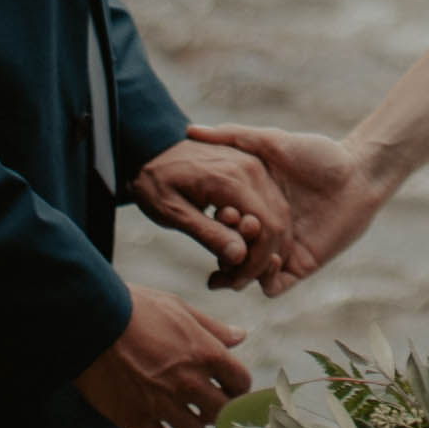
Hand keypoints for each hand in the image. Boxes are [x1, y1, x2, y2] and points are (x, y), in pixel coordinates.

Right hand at [81, 287, 253, 427]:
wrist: (89, 321)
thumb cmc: (133, 308)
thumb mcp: (177, 307)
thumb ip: (211, 327)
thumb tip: (240, 336)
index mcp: (204, 353)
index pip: (240, 383)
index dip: (236, 386)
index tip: (227, 387)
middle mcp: (189, 382)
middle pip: (223, 413)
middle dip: (217, 409)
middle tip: (204, 405)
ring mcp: (162, 404)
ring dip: (190, 425)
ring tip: (177, 413)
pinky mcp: (135, 419)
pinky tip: (155, 424)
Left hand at [134, 134, 298, 290]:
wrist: (149, 146)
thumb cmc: (154, 180)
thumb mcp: (171, 212)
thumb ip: (207, 233)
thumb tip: (239, 256)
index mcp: (232, 180)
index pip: (267, 229)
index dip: (258, 261)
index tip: (236, 281)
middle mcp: (251, 169)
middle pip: (278, 222)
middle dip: (263, 257)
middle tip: (236, 278)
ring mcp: (254, 165)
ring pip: (278, 212)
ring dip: (265, 243)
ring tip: (236, 262)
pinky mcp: (252, 166)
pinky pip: (269, 201)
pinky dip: (262, 226)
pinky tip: (240, 240)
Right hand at [185, 124, 381, 285]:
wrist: (358, 174)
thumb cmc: (317, 153)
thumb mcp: (269, 142)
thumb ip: (232, 136)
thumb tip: (190, 131)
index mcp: (254, 206)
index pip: (221, 226)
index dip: (213, 224)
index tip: (213, 213)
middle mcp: (265, 232)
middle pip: (230, 255)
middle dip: (221, 252)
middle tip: (222, 238)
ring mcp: (281, 251)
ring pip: (247, 276)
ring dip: (239, 270)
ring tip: (240, 252)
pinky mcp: (301, 266)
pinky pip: (274, 287)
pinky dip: (264, 280)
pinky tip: (267, 260)